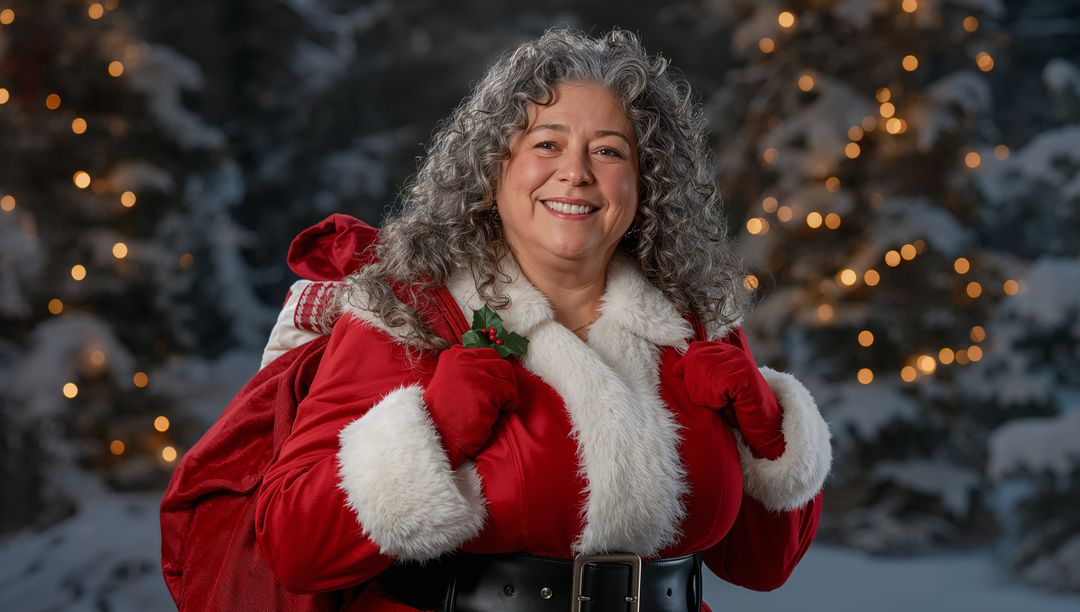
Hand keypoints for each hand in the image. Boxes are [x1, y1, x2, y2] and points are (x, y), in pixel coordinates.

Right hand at [423, 345, 518, 468]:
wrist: (439, 436)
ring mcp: (476, 375)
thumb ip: (465, 368)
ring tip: (500, 403)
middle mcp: (463, 360)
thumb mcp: (448, 380)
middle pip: (498, 361)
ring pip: (506, 373)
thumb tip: (489, 363)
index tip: (492, 382)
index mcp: (452, 356)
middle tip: (501, 394)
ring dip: (507, 389)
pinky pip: (510, 392)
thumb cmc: (444, 413)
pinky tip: (500, 411)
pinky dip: (510, 403)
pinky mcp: (487, 392)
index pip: (485, 353)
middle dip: (503, 378)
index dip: (492, 369)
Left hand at [673, 340, 785, 459]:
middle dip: (695, 385)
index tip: (682, 377)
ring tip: (720, 403)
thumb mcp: (714, 388)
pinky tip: (727, 404)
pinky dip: (717, 400)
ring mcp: (741, 364)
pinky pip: (718, 386)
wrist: (764, 427)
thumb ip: (700, 374)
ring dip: (706, 395)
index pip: (696, 349)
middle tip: (711, 401)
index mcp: (726, 352)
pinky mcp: (745, 377)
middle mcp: (734, 353)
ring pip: (704, 373)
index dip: (686, 365)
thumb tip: (676, 369)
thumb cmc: (736, 410)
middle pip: (696, 361)